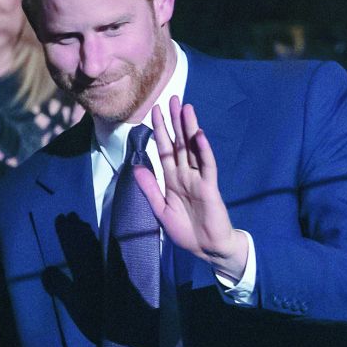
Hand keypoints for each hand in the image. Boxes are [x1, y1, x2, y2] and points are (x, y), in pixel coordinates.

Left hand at [136, 98, 247, 280]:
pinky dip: (203, 150)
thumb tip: (136, 166)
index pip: (165, 150)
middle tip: (173, 98)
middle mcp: (185, 175)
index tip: (155, 111)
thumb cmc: (186, 232)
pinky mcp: (210, 187)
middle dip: (175, 121)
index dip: (160, 131)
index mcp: (172, 179)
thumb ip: (150, 189)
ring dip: (190, 128)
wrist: (206, 249)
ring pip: (193, 149)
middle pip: (180, 143)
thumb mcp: (160, 210)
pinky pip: (207, 165)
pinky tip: (199, 135)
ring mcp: (199, 179)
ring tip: (186, 107)